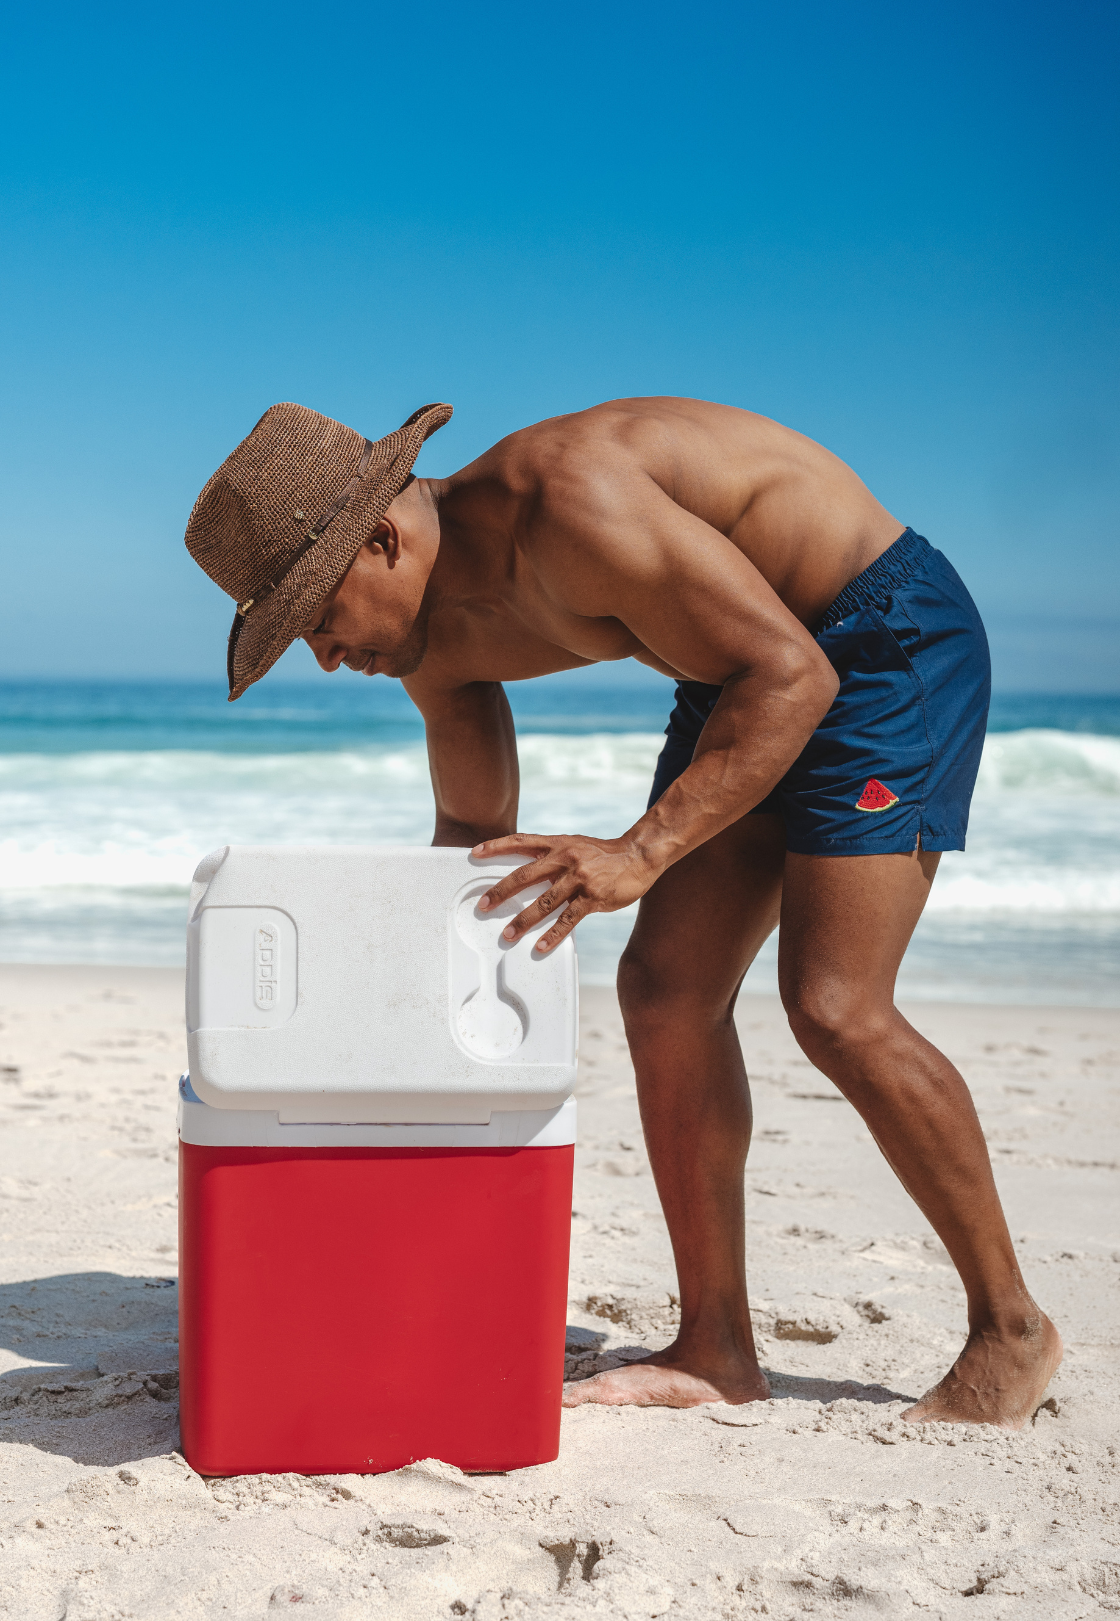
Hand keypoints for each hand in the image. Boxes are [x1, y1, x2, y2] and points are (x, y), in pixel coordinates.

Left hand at [473, 832, 658, 952]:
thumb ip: (554, 857)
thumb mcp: (576, 846)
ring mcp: (580, 878)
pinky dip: (553, 935)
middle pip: (526, 875)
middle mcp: (566, 858)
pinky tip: (540, 946)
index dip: (497, 846)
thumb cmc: (604, 854)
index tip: (475, 853)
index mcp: (559, 844)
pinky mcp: (593, 898)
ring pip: (545, 902)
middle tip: (484, 905)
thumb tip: (528, 874)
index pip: (521, 841)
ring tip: (507, 935)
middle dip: (502, 891)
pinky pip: (568, 919)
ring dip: (524, 920)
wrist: (639, 855)